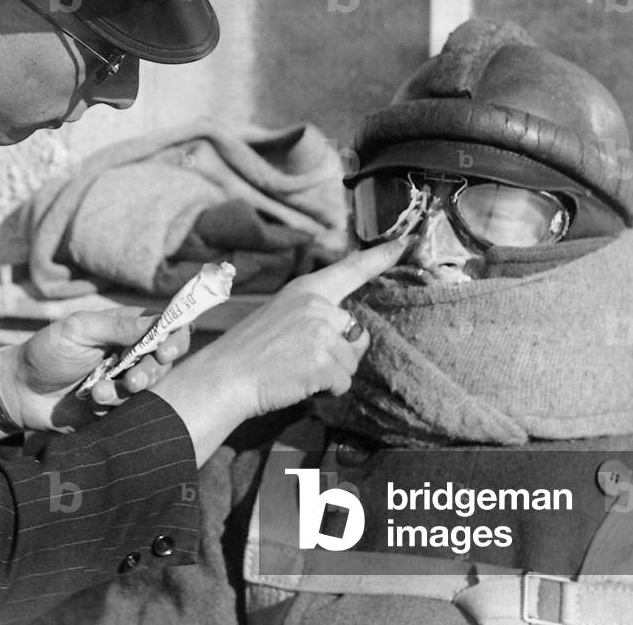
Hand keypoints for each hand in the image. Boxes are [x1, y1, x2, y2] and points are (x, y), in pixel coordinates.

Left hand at [0, 307, 190, 432]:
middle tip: (135, 380)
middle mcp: (130, 352)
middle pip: (164, 359)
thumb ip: (118, 326)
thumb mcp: (78, 330)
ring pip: (149, 385)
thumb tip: (159, 321)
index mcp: (125, 327)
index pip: (165, 327)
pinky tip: (93, 399)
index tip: (167, 350)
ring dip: (130, 388)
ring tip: (102, 391)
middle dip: (154, 370)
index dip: (175, 337)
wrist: (20, 392)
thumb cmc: (47, 352)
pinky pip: (131, 406)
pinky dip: (113, 402)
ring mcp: (124, 379)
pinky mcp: (117, 405)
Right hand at [152, 236, 410, 462]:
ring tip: (296, 371)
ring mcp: (322, 331)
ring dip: (330, 374)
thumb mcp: (281, 316)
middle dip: (338, 353)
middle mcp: (318, 305)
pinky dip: (325, 390)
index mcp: (306, 289)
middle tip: (301, 359)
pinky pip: (342, 382)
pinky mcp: (324, 360)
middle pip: (356, 333)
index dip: (382, 256)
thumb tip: (349, 333)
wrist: (224, 377)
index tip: (408, 241)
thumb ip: (314, 315)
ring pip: (351, 362)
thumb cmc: (248, 353)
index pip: (352, 268)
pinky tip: (299, 383)